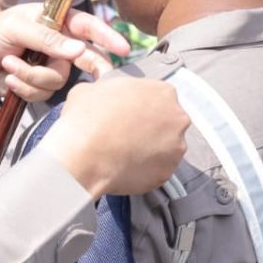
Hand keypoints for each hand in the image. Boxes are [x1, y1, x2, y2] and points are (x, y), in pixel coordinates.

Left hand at [0, 4, 128, 101]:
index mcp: (55, 21)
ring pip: (59, 79)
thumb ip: (46, 37)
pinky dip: (24, 85)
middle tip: (102, 76)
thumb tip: (79, 49)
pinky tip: (8, 77)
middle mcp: (57, 44)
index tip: (122, 46)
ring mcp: (49, 66)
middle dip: (93, 67)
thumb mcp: (15, 27)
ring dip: (32, 74)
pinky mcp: (38, 85)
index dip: (106, 35)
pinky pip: (42, 92)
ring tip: (10, 64)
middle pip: (86, 57)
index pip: (86, 26)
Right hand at [41, 77, 188, 198]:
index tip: (131, 115)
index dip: (142, 107)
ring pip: (167, 148)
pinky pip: (158, 170)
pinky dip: (145, 170)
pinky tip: (126, 167)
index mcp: (163, 92)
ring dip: (151, 150)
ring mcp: (176, 148)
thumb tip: (100, 96)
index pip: (159, 97)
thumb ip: (106, 90)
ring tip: (125, 153)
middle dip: (152, 128)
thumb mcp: (89, 89)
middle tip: (128, 134)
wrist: (85, 155)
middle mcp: (177, 119)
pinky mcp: (167, 173)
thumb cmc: (87, 118)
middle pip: (169, 122)